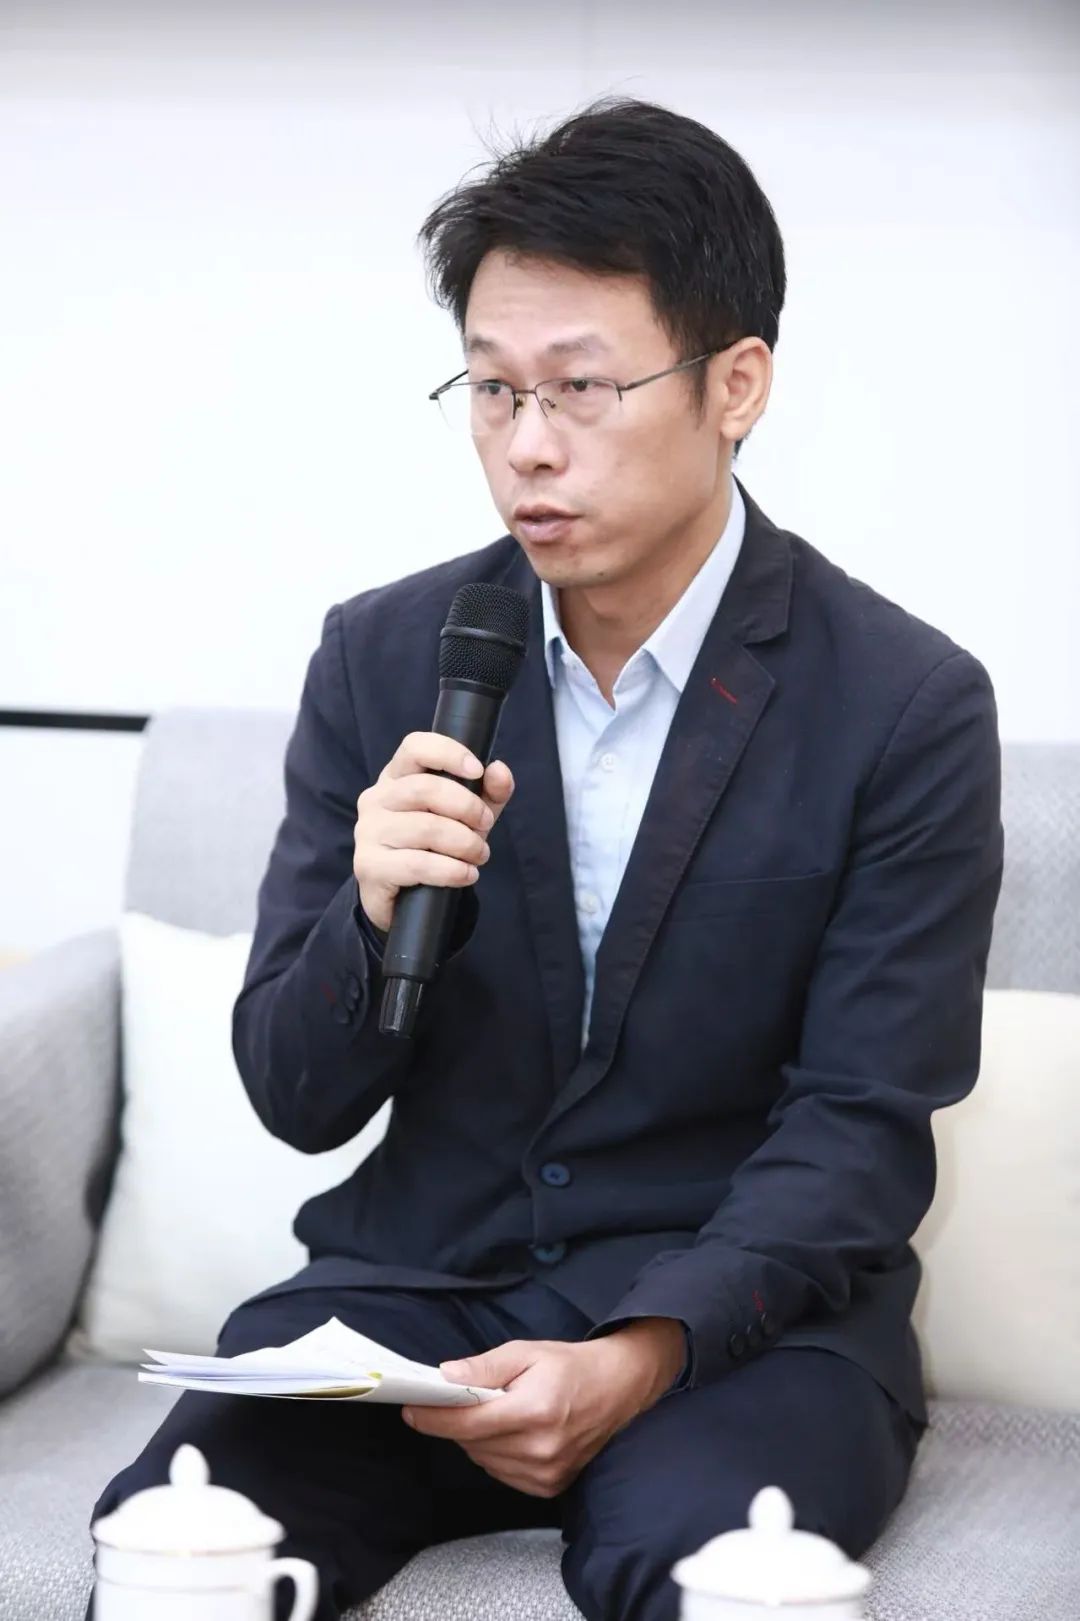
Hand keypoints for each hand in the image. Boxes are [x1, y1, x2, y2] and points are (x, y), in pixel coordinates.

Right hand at [354, 732, 514, 932]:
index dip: (448, 753)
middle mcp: (377, 799)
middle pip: (425, 788)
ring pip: (425, 828)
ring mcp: (368, 832)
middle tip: (485, 826)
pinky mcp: (369, 865)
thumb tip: (499, 770)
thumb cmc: (436, 847)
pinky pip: (417, 863)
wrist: (405, 900)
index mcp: (396, 777)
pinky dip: (451, 871)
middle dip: (467, 807)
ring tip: (479, 856)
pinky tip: (466, 875)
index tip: (477, 771)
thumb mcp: (468, 816)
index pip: (415, 747)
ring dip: (465, 843)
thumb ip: (488, 792)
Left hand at [401, 1318, 685, 1498]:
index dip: (434, 1417)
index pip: (469, 1422)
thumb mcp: (527, 1352)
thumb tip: (445, 1378)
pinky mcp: (550, 1486)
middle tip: (454, 1400)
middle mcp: (541, 1448)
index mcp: (535, 1410)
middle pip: (472, 1443)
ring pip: (484, 1460)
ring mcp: (547, 1472)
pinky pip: (502, 1473)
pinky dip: (495, 1454)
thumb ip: (485, 1367)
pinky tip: (510, 1432)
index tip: (410, 1409)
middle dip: (456, 1421)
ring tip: (495, 1412)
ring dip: (476, 1438)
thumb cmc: (571, 1366)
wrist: (619, 1388)